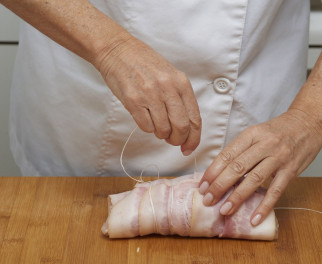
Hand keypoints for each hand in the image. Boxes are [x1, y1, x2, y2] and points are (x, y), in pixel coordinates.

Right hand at [96, 35, 201, 154]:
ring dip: (161, 134)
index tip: (189, 147)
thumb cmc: (144, 64)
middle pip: (181, 127)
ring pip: (163, 130)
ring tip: (157, 125)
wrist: (117, 50)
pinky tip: (145, 118)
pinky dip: (148, 128)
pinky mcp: (133, 100)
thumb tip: (187, 127)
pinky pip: (146, 126)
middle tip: (172, 140)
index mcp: (181, 83)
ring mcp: (150, 94)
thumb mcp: (170, 76)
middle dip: (178, 140)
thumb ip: (180, 98)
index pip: (195, 119)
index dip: (194, 138)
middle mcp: (168, 88)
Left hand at [199, 108, 321, 225]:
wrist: (309, 121)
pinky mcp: (291, 170)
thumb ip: (242, 150)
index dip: (212, 172)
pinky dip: (264, 206)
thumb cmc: (279, 130)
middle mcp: (264, 144)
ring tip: (224, 210)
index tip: (202, 185)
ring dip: (237, 197)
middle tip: (207, 200)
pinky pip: (276, 191)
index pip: (227, 155)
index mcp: (251, 134)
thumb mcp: (257, 133)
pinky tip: (254, 218)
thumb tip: (221, 172)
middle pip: (237, 167)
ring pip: (254, 179)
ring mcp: (279, 158)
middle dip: (219, 186)